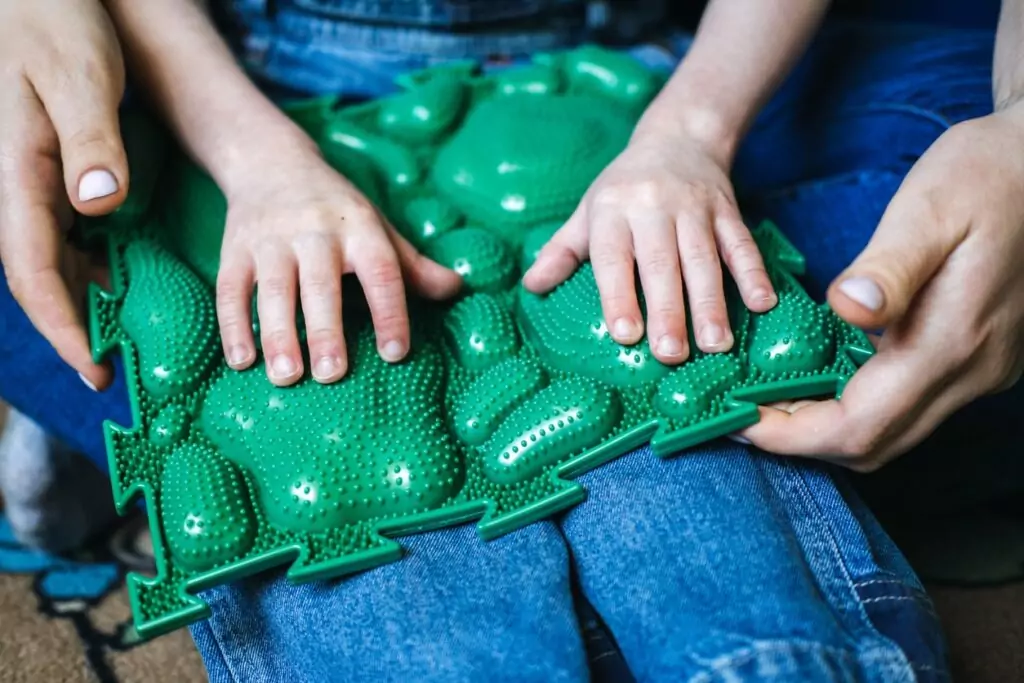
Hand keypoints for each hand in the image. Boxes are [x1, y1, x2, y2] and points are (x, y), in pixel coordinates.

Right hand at [0, 0, 128, 389]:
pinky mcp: (41, 166)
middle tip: (109, 371)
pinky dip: (84, 261)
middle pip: (36, 276)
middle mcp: (15, 184)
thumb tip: (97, 205)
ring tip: (117, 336)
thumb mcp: (80, 74)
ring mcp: (24, 177)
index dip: (63, 328)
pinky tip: (112, 275)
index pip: (34, 272)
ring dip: (78, 300)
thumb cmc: (53, 21)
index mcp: (21, 173)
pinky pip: (56, 229)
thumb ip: (91, 139)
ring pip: (46, 256)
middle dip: (70, 329)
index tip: (95, 370)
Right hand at [216, 142, 461, 386]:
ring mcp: (271, 240)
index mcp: (360, 228)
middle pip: (321, 285)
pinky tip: (241, 361)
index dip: (390, 312)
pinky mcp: (235, 248)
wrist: (269, 161)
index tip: (395, 353)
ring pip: (274, 290)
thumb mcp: (378, 228)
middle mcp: (315, 232)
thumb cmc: (336, 209)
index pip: (381, 271)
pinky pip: (232, 289)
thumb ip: (413, 266)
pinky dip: (233, 326)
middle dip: (326, 330)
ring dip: (278, 335)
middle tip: (332, 374)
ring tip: (287, 377)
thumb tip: (458, 290)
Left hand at [522, 128, 776, 364]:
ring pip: (704, 259)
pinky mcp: (729, 211)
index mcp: (614, 211)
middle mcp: (654, 208)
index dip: (618, 296)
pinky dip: (755, 273)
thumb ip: (562, 252)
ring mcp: (696, 209)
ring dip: (712, 303)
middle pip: (662, 264)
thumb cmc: (624, 189)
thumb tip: (530, 288)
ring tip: (715, 345)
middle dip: (668, 311)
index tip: (624, 335)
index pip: (614, 258)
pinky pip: (742, 244)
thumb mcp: (588, 212)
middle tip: (671, 355)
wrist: (679, 138)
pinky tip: (764, 305)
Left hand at [742, 108, 1023, 469]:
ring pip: (891, 430)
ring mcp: (979, 370)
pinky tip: (821, 373)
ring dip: (826, 425)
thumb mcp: (931, 209)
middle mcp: (969, 371)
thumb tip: (844, 308)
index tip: (736, 419)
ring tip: (769, 395)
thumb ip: (888, 268)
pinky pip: (907, 405)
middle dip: (799, 438)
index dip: (790, 435)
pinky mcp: (978, 359)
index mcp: (950, 342)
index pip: (858, 426)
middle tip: (741, 409)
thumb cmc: (987, 176)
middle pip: (872, 443)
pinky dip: (856, 403)